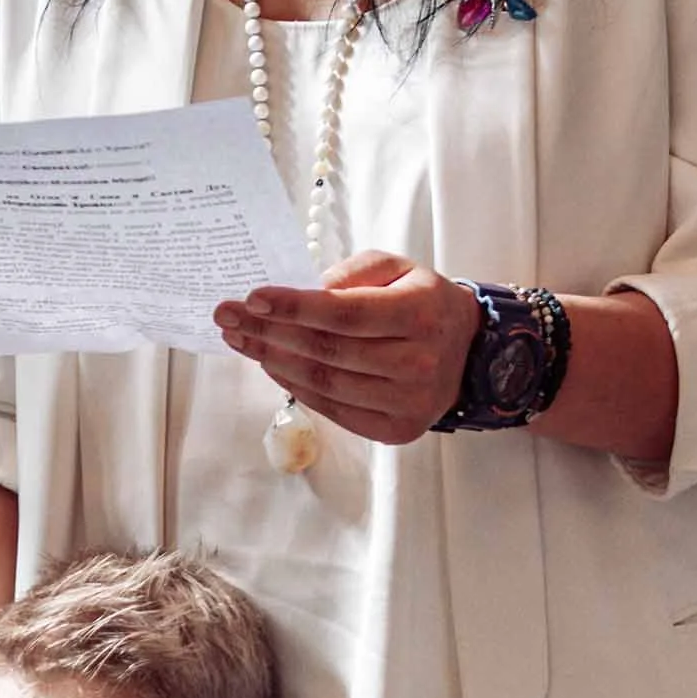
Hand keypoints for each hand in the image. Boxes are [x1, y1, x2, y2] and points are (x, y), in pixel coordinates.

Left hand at [216, 249, 479, 444]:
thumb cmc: (423, 303)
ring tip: (243, 339)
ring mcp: (407, 402)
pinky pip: (334, 410)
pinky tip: (272, 364)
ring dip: (274, 360)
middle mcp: (417, 363)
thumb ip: (353, 272)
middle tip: (227, 316)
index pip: (344, 313)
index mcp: (419, 314)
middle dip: (269, 332)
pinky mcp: (397, 430)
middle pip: (326, 351)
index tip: (252, 298)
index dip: (294, 307)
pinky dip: (296, 387)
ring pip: (324, 384)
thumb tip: (303, 289)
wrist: (469, 353)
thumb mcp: (398, 268)